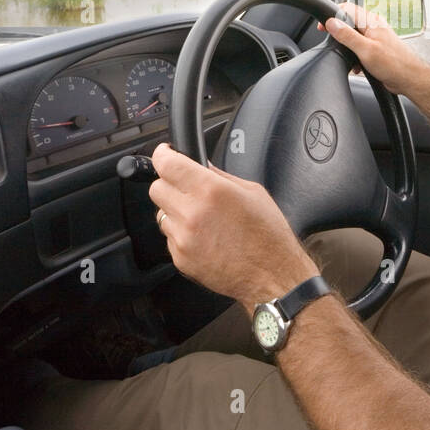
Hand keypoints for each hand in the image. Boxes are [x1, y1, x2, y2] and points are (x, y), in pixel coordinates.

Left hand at [148, 143, 318, 309]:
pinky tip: (204, 238)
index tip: (164, 154)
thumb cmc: (268, 235)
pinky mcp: (181, 259)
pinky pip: (170, 238)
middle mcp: (192, 213)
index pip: (167, 164)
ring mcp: (184, 238)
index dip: (162, 155)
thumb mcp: (252, 192)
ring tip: (201, 218)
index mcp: (211, 190)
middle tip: (186, 188)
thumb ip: (220, 176)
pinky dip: (181, 235)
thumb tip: (201, 165)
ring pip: (161, 215)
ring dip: (175, 212)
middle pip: (157, 189)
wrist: (272, 275)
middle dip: (169, 184)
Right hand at [319, 1, 429, 95]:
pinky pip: (360, 49)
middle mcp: (374, 27)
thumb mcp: (365, 50)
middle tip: (335, 45)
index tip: (323, 26)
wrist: (409, 79)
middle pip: (349, 23)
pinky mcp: (376, 49)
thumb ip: (347, 35)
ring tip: (352, 60)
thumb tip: (332, 23)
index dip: (332, 15)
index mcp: (372, 22)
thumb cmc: (394, 64)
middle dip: (340, 36)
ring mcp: (375, 38)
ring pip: (353, 38)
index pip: (347, 8)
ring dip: (348, 49)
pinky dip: (355, 57)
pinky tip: (358, 66)